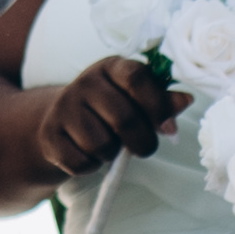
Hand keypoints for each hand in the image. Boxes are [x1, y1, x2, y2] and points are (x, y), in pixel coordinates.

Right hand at [27, 56, 183, 180]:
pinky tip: (90, 154)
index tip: (167, 127)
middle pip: (123, 118)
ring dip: (112, 154)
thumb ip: (161, 101)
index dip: (157, 105)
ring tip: (110, 145)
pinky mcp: (49, 135)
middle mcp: (84, 82)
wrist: (63, 121)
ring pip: (100, 144)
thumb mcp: (137, 99)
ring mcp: (63, 107)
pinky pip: (80, 162)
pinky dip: (91, 166)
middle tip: (144, 148)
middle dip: (142, 142)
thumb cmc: (110, 109)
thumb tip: (185, 101)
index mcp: (111, 67)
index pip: (137, 78)